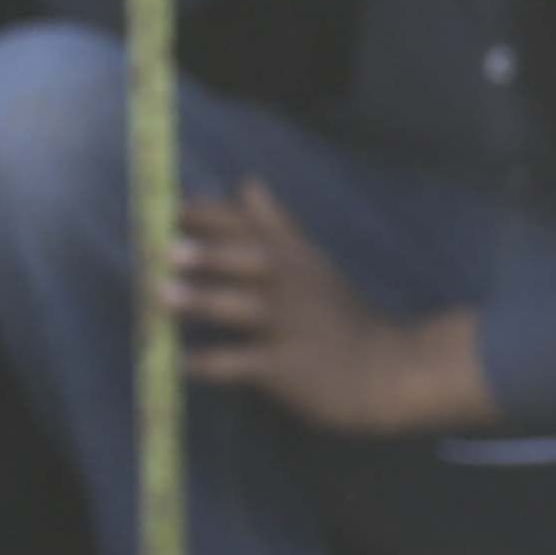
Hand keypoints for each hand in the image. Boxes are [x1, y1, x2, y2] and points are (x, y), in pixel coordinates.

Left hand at [167, 182, 487, 433]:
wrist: (392, 371)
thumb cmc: (340, 317)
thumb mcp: (313, 263)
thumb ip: (276, 225)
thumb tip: (247, 183)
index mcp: (292, 256)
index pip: (244, 224)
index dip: (203, 215)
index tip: (163, 210)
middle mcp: (291, 285)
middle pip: (247, 260)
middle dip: (208, 253)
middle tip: (167, 249)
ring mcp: (290, 326)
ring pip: (241, 308)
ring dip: (201, 301)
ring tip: (164, 296)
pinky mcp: (288, 367)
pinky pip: (242, 364)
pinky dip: (210, 364)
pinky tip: (185, 363)